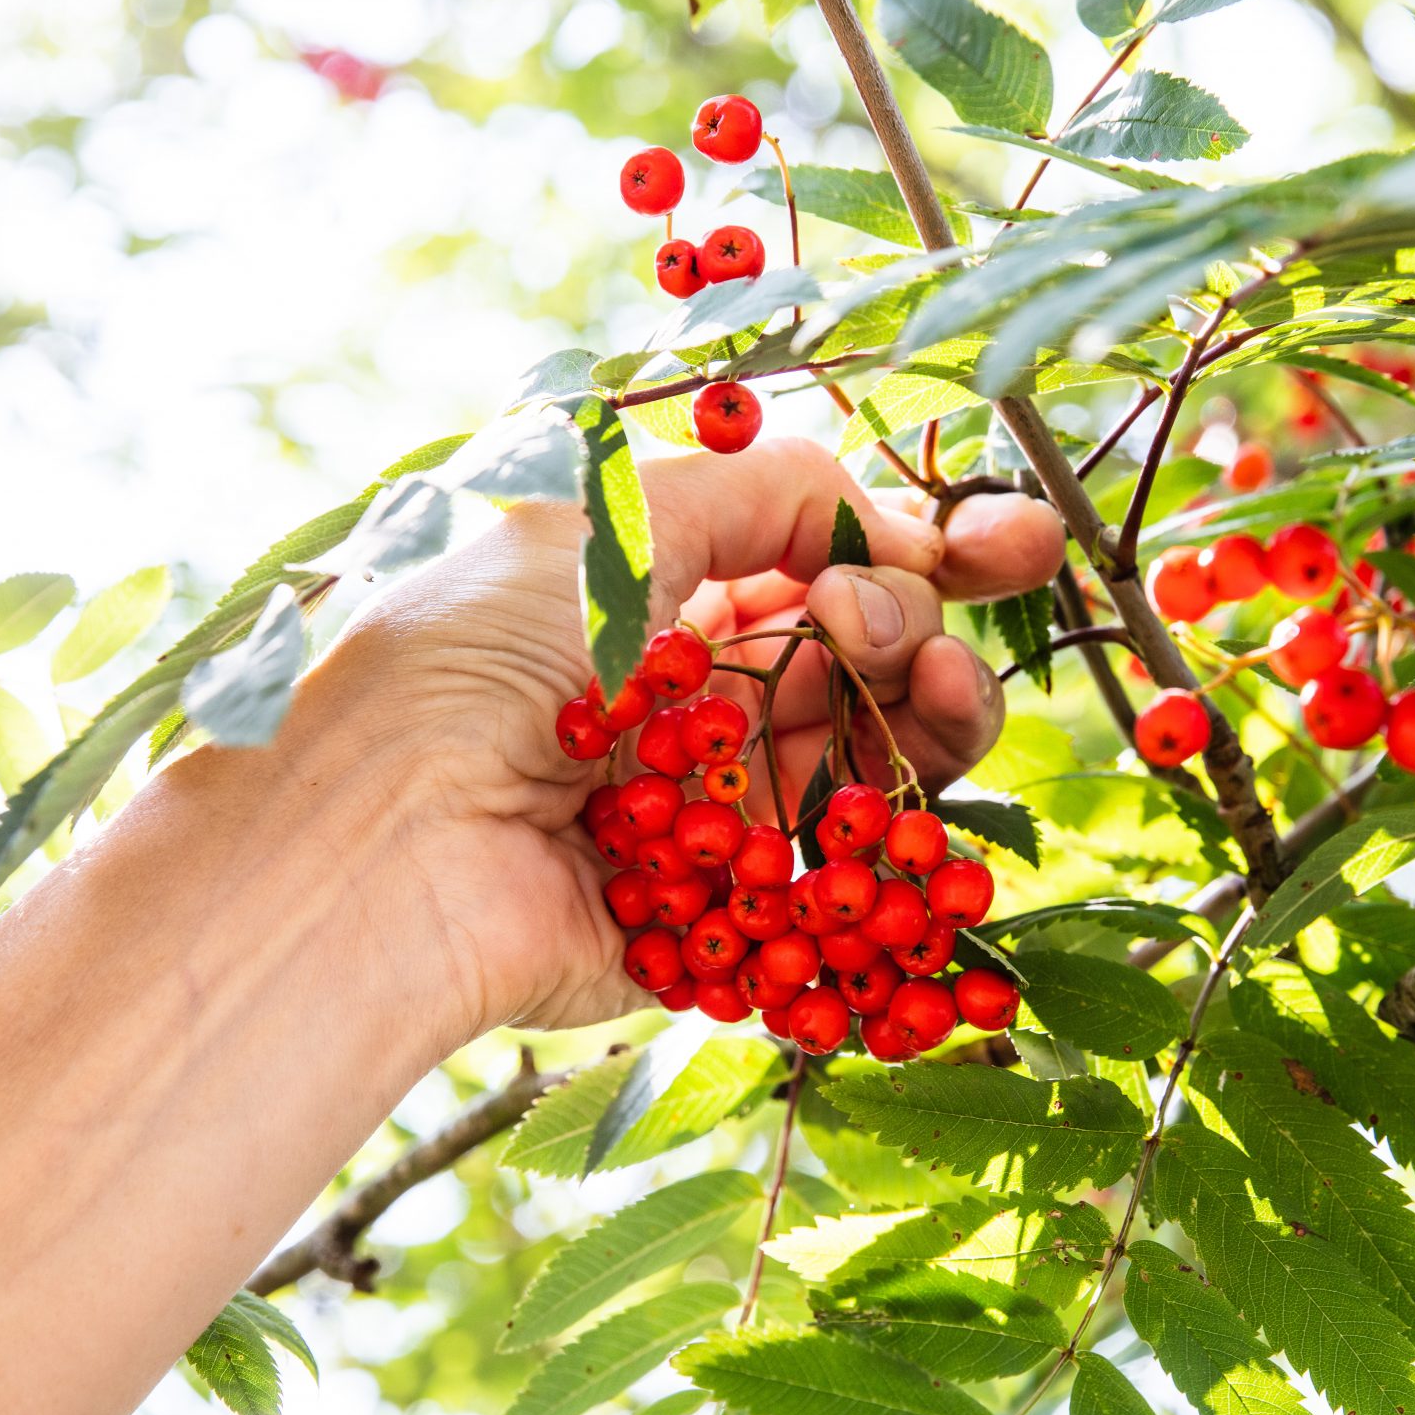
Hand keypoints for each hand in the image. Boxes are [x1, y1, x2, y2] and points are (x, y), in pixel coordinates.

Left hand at [320, 436, 1065, 1041]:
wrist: (392, 837)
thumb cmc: (477, 652)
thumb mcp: (616, 512)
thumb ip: (769, 490)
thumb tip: (891, 526)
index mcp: (662, 597)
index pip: (827, 562)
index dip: (933, 551)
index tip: (1023, 542)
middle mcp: (694, 702)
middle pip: (870, 665)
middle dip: (923, 631)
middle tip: (894, 632)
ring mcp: (717, 816)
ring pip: (878, 769)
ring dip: (932, 721)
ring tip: (930, 695)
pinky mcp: (730, 924)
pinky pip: (849, 891)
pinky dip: (902, 851)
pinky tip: (907, 814)